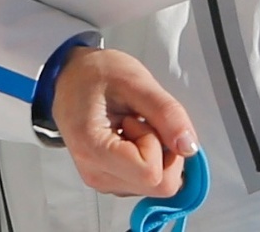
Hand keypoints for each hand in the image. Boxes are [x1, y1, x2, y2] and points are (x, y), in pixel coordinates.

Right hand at [52, 46, 196, 198]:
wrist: (70, 77)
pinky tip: (130, 136)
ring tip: (130, 125)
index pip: (151, 174)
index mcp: (93, 150)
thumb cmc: (94, 74)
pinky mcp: (110, 182)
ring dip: (157, 154)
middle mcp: (96, 175)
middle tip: (138, 121)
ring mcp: (102, 182)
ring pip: (157, 186)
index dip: (156, 142)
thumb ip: (166, 112)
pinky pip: (148, 183)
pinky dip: (151, 159)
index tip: (135, 118)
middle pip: (158, 185)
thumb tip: (189, 147)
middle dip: (162, 150)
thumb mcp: (133, 80)